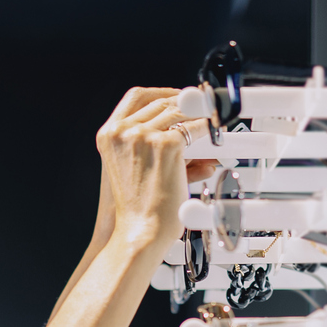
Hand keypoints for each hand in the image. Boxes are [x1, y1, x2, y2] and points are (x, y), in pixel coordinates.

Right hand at [94, 87, 213, 252]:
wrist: (138, 233)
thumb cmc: (136, 210)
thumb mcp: (131, 171)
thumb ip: (151, 149)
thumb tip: (192, 143)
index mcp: (109, 135)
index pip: (135, 97)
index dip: (160, 93)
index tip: (177, 97)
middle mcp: (123, 131)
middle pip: (160, 102)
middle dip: (184, 103)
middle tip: (201, 108)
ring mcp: (144, 136)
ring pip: (178, 111)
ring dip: (198, 113)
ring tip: (213, 117)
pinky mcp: (167, 145)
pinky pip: (194, 127)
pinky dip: (208, 128)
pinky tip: (217, 132)